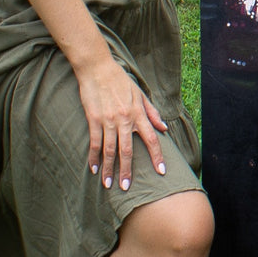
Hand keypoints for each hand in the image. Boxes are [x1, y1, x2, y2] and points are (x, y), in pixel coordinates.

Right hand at [75, 55, 169, 190]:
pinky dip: (94, 157)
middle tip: (127, 188)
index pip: (152, 139)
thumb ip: (152, 113)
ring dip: (109, 169)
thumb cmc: (121, 81)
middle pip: (127, 150)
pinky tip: (94, 168)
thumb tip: (164, 128)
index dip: (157, 156)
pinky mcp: (93, 119)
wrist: (97, 69)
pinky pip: (94, 142)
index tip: (161, 171)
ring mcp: (108, 120)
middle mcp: (125, 119)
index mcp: (138, 114)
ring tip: (108, 184)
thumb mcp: (141, 95)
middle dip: (128, 171)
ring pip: (110, 150)